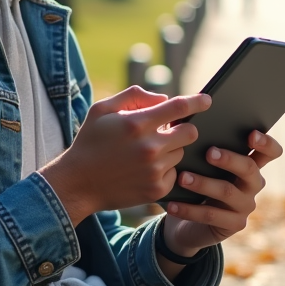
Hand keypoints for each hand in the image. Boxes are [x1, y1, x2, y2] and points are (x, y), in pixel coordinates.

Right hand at [40, 87, 210, 224]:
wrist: (77, 184)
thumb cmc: (89, 141)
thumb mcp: (102, 109)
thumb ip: (134, 96)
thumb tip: (163, 98)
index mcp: (137, 123)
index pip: (179, 108)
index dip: (197, 101)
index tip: (208, 100)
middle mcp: (149, 147)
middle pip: (190, 132)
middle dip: (183, 128)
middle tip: (168, 130)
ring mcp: (154, 170)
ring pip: (181, 152)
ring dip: (171, 149)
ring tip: (146, 153)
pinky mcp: (157, 189)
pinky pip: (176, 173)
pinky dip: (166, 169)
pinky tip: (146, 169)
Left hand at [161, 130, 283, 257]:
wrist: (186, 221)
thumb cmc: (194, 180)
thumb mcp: (196, 161)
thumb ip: (195, 141)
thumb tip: (181, 117)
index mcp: (249, 163)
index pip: (270, 152)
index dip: (266, 143)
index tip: (251, 134)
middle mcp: (252, 184)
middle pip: (249, 169)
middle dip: (229, 159)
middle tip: (208, 152)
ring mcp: (245, 205)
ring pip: (227, 192)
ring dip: (203, 183)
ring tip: (182, 177)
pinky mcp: (234, 225)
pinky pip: (211, 215)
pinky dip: (189, 209)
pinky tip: (172, 205)